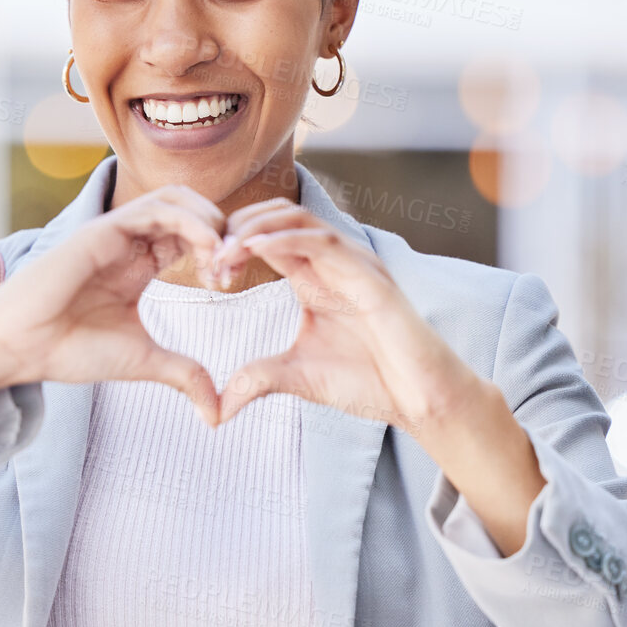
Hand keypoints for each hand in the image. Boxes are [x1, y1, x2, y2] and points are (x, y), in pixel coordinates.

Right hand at [0, 186, 227, 425]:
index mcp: (140, 263)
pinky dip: (191, 222)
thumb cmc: (71, 350)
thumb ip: (184, 375)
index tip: (228, 284)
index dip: (219, 252)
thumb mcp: (144, 361)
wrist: (23, 348)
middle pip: (191, 207)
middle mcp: (130, 241)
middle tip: (230, 269)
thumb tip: (218, 414)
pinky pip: (157, 208)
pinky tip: (206, 251)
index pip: (192, 235)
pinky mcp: (103, 229)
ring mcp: (116, 232)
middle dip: (222, 232)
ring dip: (209, 220)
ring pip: (177, 198)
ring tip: (220, 258)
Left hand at [209, 198, 546, 553]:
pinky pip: (324, 242)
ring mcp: (353, 263)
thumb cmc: (370, 382)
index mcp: (314, 277)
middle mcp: (333, 262)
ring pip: (298, 219)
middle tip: (209, 256)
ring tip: (224, 248)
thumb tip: (216, 409)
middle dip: (238, 229)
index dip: (232, 246)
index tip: (206, 271)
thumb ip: (257, 380)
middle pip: (278, 217)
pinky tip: (255, 247)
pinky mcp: (369, 275)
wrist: (419, 399)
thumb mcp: (297, 378)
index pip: (266, 239)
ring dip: (256, 228)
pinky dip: (286, 239)